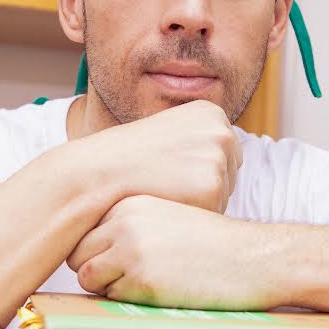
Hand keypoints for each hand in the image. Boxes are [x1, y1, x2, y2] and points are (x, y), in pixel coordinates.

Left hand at [67, 195, 288, 309]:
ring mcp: (131, 250)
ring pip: (88, 277)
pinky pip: (110, 298)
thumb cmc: (212, 243)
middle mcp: (125, 222)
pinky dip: (127, 300)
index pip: (84, 230)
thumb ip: (131, 222)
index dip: (97, 250)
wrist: (251, 258)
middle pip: (78, 254)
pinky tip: (158, 290)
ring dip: (108, 286)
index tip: (116, 259)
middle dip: (96, 269)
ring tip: (144, 283)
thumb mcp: (168, 215)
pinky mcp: (142, 280)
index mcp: (131, 203)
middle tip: (127, 277)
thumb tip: (88, 246)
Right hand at [81, 100, 241, 213]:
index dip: (195, 169)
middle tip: (165, 180)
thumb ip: (199, 140)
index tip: (169, 167)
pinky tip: (167, 201)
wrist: (99, 172)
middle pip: (230, 175)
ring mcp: (219, 157)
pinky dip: (192, 216)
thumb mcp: (169, 133)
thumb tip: (227, 158)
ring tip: (164, 189)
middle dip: (203, 186)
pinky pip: (214, 213)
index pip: (226, 155)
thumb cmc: (129, 158)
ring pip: (224, 197)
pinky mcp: (213, 186)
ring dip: (198, 202)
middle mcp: (222, 130)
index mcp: (212, 113)